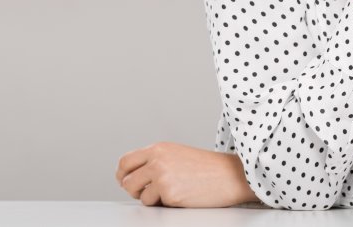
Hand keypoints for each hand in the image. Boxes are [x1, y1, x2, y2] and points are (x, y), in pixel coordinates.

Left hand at [115, 142, 256, 207]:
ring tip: (168, 193)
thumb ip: (155, 160)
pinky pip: (154, 204)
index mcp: (158, 148)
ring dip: (149, 198)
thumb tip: (132, 175)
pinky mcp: (169, 193)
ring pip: (138, 194)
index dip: (123, 175)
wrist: (229, 175)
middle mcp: (157, 160)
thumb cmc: (206, 167)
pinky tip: (180, 196)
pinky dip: (164, 204)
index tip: (125, 181)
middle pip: (127, 180)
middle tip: (145, 192)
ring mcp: (162, 176)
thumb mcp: (176, 154)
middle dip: (134, 189)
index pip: (126, 162)